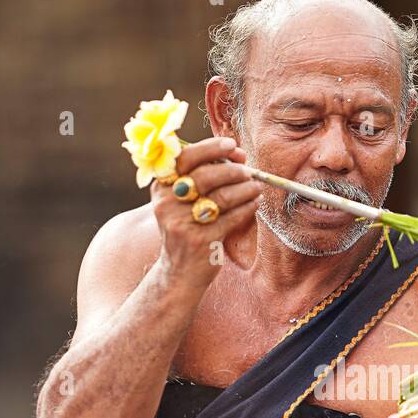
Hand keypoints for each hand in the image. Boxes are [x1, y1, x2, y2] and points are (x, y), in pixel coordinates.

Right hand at [150, 136, 263, 285]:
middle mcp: (167, 203)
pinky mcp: (199, 240)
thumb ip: (202, 175)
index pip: (184, 157)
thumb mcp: (182, 201)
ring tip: (256, 188)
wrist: (180, 271)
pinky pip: (230, 218)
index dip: (211, 148)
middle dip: (233, 171)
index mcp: (161, 186)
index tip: (232, 146)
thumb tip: (236, 154)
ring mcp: (181, 223)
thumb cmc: (188, 228)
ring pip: (221, 198)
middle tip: (249, 172)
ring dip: (245, 189)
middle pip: (205, 176)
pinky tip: (254, 204)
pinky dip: (246, 208)